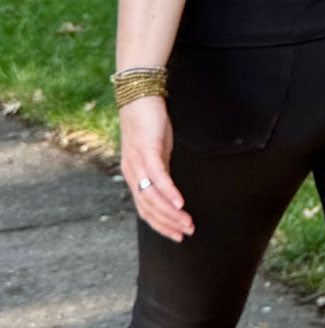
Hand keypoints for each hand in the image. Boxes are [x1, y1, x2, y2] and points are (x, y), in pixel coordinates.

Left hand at [119, 95, 193, 241]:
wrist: (139, 95)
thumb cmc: (149, 121)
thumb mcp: (156, 148)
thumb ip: (160, 166)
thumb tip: (169, 181)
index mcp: (133, 175)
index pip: (145, 208)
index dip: (160, 224)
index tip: (177, 234)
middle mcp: (132, 174)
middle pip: (148, 209)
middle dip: (168, 225)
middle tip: (186, 234)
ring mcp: (138, 164)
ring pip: (152, 198)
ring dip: (171, 214)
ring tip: (188, 223)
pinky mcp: (148, 151)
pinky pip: (158, 178)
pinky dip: (169, 193)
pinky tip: (180, 203)